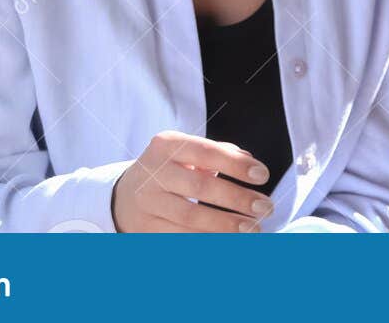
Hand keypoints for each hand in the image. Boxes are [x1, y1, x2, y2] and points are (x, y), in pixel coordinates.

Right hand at [110, 130, 273, 231]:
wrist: (124, 196)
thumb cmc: (169, 169)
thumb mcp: (187, 151)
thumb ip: (219, 152)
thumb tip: (249, 160)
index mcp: (167, 145)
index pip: (207, 152)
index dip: (236, 164)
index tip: (263, 175)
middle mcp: (154, 172)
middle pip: (200, 187)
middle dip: (237, 199)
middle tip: (264, 207)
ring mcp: (147, 203)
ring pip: (190, 218)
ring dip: (225, 226)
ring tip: (252, 229)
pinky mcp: (144, 229)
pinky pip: (180, 238)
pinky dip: (206, 242)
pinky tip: (228, 242)